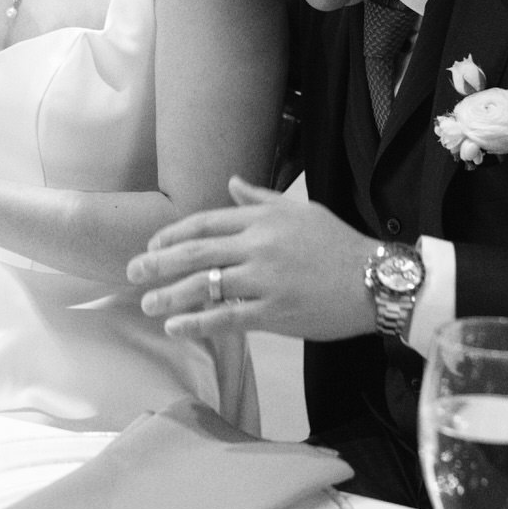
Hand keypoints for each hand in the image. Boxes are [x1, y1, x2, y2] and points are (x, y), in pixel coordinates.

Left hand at [126, 175, 380, 340]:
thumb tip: (232, 183)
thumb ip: (262, 199)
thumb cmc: (339, 244)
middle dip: (158, 262)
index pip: (206, 221)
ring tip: (145, 303)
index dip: (174, 234)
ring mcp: (264, 279)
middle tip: (132, 271)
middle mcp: (258, 245)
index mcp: (263, 219)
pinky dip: (197, 322)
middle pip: (196, 251)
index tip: (153, 244)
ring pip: (205, 284)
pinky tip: (175, 326)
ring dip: (169, 294)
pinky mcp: (274, 312)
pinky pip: (226, 317)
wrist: (375, 279)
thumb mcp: (301, 210)